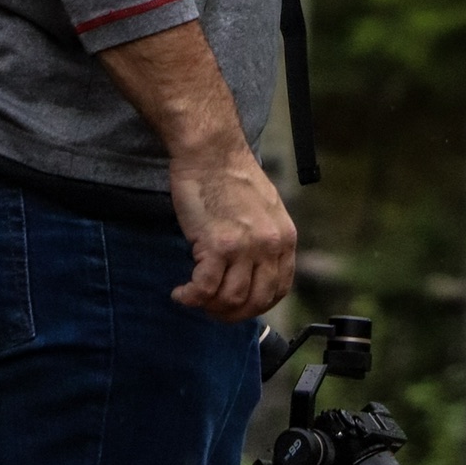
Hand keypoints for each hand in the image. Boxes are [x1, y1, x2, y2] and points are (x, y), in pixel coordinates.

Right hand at [168, 140, 295, 321]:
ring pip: (230, 300)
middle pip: (254, 302)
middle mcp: (269, 245)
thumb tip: (252, 271)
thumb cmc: (230, 174)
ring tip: (194, 297)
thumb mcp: (264, 209)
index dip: (255, 305)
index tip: (237, 305)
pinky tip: (181, 293)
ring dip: (209, 306)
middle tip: (212, 308)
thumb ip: (264, 239)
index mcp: (284, 237)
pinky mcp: (216, 245)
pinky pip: (204, 289)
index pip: (278, 290)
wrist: (210, 151)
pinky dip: (190, 297)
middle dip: (231, 313)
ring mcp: (244, 247)